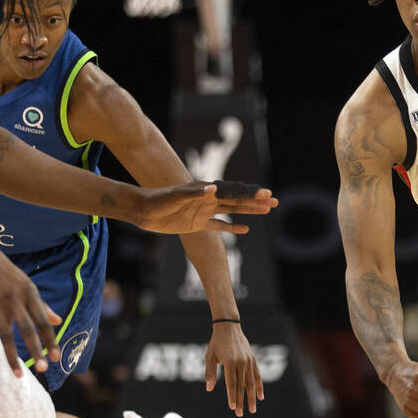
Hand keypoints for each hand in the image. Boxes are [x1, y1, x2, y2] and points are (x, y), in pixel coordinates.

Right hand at [0, 247, 60, 373]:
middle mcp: (16, 300)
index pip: (44, 321)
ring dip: (13, 357)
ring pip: (6, 336)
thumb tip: (59, 321)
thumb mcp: (27, 284)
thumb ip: (42, 305)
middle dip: (37, 351)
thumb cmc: (4, 271)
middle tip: (43, 369)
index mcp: (30, 294)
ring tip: (19, 375)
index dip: (51, 340)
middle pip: (28, 330)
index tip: (57, 358)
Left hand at [135, 181, 277, 234]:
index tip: (266, 194)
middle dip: (256, 201)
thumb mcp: (176, 196)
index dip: (250, 194)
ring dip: (249, 211)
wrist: (143, 210)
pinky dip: (232, 227)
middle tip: (274, 201)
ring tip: (266, 211)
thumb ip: (194, 193)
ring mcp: (204, 212)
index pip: (233, 192)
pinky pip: (219, 226)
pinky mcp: (197, 223)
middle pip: (237, 200)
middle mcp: (208, 200)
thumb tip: (214, 189)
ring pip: (232, 211)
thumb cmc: (158, 200)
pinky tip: (245, 229)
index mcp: (206, 191)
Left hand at [205, 322, 263, 416]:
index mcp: (230, 362)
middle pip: (242, 386)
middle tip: (239, 414)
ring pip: (251, 383)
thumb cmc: (216, 343)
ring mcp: (248, 361)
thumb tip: (209, 389)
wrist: (229, 327)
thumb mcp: (209, 356)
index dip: (232, 396)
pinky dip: (259, 386)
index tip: (232, 407)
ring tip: (252, 409)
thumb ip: (210, 373)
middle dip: (241, 401)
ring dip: (251, 397)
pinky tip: (261, 397)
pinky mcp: (253, 360)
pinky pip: (257, 375)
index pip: (231, 383)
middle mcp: (241, 362)